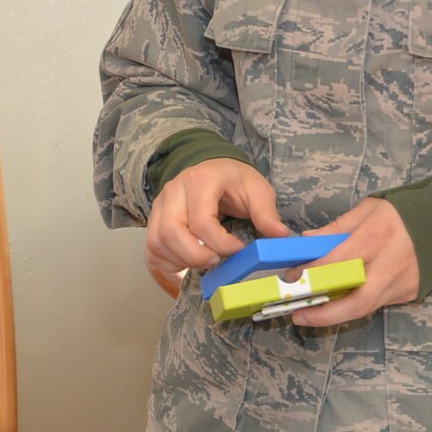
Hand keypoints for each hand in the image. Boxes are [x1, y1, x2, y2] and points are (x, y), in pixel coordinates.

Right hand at [146, 158, 290, 278]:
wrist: (211, 168)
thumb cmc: (234, 180)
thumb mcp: (256, 189)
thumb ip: (266, 213)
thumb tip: (280, 236)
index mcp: (200, 180)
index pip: (201, 221)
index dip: (221, 244)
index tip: (239, 249)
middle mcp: (173, 191)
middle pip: (171, 233)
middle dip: (195, 256)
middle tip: (217, 260)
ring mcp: (159, 206)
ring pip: (157, 242)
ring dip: (181, 260)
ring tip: (205, 261)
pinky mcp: (153, 220)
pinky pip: (152, 249)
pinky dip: (168, 262)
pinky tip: (188, 261)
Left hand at [287, 197, 418, 327]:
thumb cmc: (404, 212)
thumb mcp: (369, 209)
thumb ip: (337, 228)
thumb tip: (306, 241)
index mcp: (377, 238)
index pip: (339, 262)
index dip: (312, 272)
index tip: (291, 277)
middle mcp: (389, 266)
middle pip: (355, 301)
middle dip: (324, 314)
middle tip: (298, 315)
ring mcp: (401, 284)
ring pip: (365, 308)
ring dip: (336, 315)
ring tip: (311, 314)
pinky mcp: (408, 294)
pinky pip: (377, 303)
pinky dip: (356, 304)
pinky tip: (339, 303)